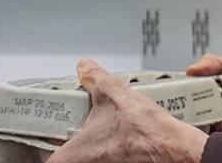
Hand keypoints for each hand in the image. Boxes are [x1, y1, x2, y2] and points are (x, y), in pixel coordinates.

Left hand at [48, 59, 207, 162]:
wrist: (177, 151)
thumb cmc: (145, 133)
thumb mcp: (114, 94)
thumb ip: (94, 78)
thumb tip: (85, 68)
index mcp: (69, 158)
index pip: (45, 154)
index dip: (48, 140)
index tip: (54, 130)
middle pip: (67, 157)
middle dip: (76, 142)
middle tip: (86, 128)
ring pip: (90, 160)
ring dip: (95, 149)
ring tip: (109, 134)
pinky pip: (106, 162)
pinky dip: (110, 154)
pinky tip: (123, 142)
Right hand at [186, 55, 221, 149]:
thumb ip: (217, 63)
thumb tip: (192, 67)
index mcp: (221, 96)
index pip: (192, 97)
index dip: (179, 95)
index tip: (167, 92)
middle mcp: (221, 116)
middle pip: (191, 117)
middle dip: (183, 111)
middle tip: (177, 106)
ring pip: (199, 133)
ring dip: (197, 125)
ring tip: (202, 115)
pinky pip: (215, 146)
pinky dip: (212, 139)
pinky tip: (218, 129)